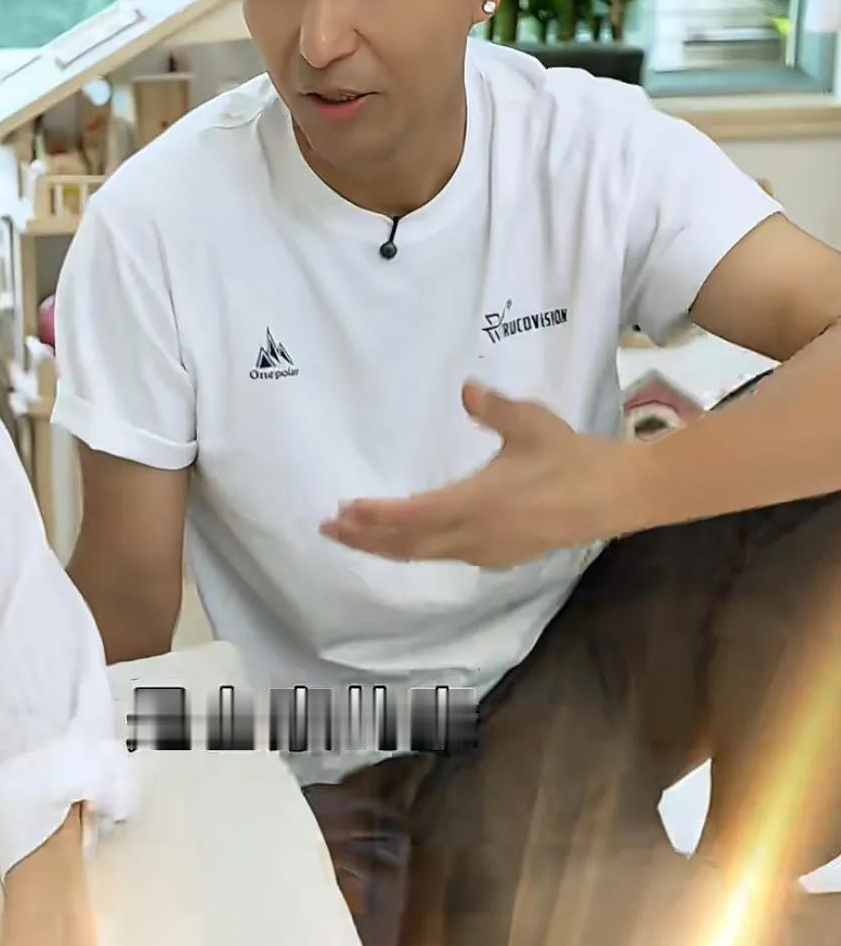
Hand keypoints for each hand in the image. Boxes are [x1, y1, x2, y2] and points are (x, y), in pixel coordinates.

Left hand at [320, 381, 636, 569]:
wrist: (615, 497)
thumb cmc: (572, 457)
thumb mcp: (532, 424)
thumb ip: (495, 409)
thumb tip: (466, 389)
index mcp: (477, 504)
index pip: (412, 516)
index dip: (374, 518)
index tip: (343, 511)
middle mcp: (476, 535)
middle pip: (408, 545)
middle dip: (366, 539)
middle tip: (329, 529)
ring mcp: (488, 551)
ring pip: (426, 554)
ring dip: (389, 546)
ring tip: (358, 535)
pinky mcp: (501, 555)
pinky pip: (447, 556)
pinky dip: (418, 549)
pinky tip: (411, 539)